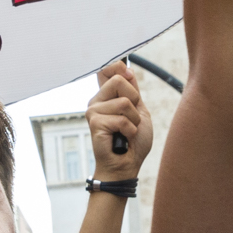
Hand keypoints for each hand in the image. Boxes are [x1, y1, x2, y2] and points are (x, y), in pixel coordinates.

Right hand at [86, 60, 153, 180]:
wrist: (127, 164)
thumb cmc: (134, 141)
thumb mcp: (139, 110)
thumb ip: (132, 91)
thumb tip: (126, 69)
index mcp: (107, 96)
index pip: (106, 69)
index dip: (118, 67)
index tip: (128, 75)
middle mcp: (97, 101)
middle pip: (119, 80)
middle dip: (134, 101)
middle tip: (131, 118)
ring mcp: (94, 111)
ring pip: (123, 101)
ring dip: (134, 120)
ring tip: (127, 131)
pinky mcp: (95, 122)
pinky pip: (121, 118)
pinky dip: (130, 130)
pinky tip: (123, 138)